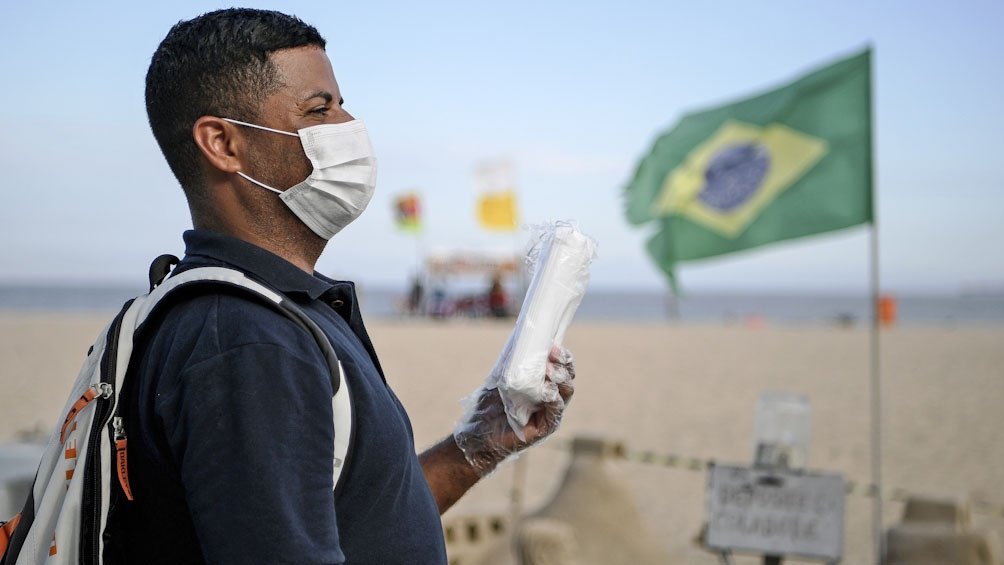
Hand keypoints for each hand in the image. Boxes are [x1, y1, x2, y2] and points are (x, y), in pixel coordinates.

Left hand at [454, 345, 574, 475]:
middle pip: (568, 378)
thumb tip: (520, 340)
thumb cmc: (489, 406)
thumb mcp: (500, 378)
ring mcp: (550, 414)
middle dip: (564, 364)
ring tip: (548, 370)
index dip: (562, 356)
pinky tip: (547, 390)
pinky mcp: (545, 428)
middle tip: (552, 354)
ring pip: (566, 393)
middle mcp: (551, 399)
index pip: (562, 368)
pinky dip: (554, 399)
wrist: (477, 433)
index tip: (554, 345)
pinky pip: (555, 411)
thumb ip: (512, 363)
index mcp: (544, 385)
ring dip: (559, 378)